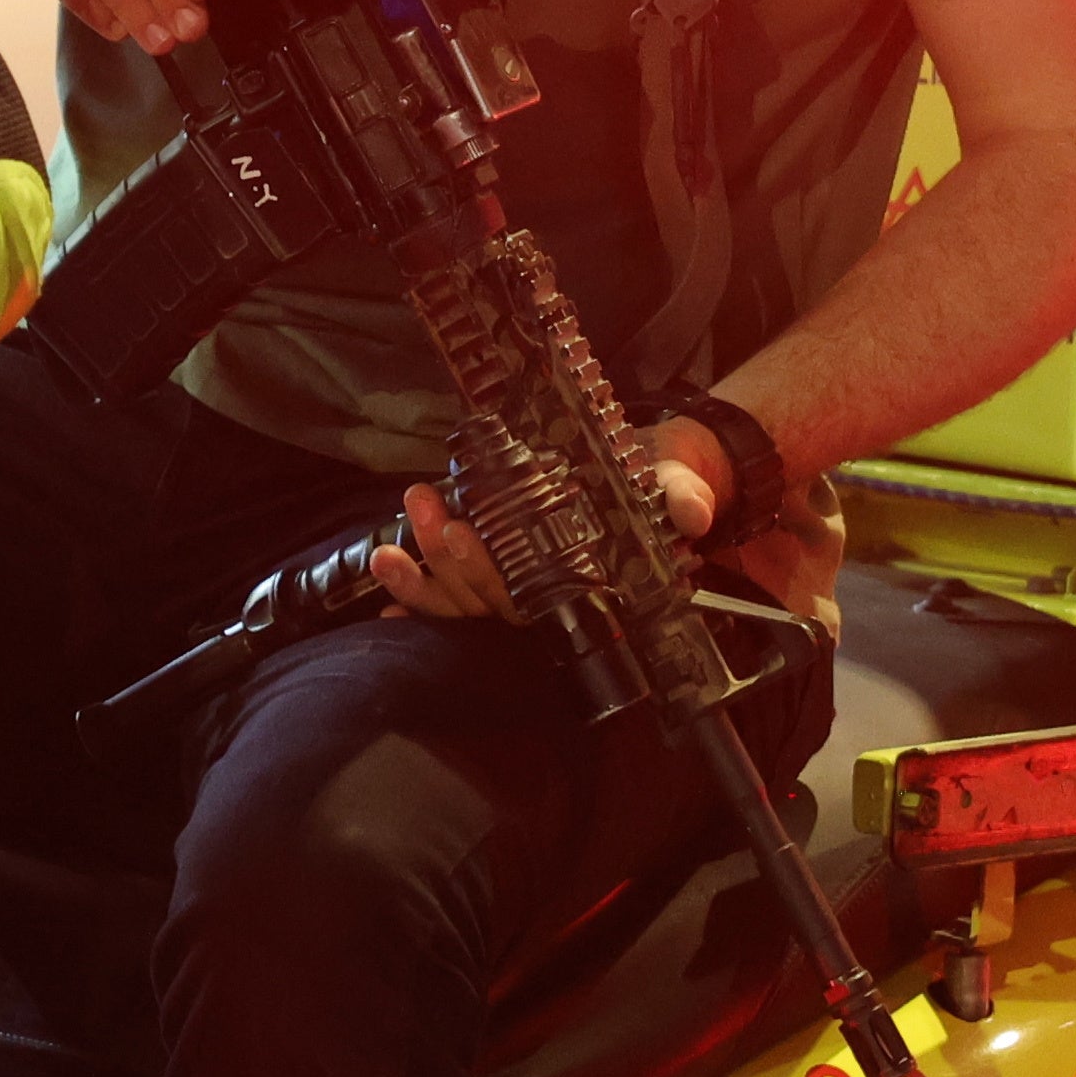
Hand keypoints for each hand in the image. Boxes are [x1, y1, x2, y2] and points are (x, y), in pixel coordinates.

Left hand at [370, 422, 719, 621]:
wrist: (647, 475)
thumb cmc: (656, 487)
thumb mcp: (676, 486)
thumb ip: (681, 498)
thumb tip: (690, 512)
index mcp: (585, 586)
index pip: (533, 595)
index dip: (491, 572)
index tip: (464, 531)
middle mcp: (543, 597)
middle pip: (484, 597)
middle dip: (447, 559)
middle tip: (427, 512)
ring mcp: (511, 587)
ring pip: (460, 601)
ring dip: (419, 575)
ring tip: (387, 550)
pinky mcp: (491, 568)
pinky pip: (447, 593)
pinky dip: (413, 590)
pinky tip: (385, 576)